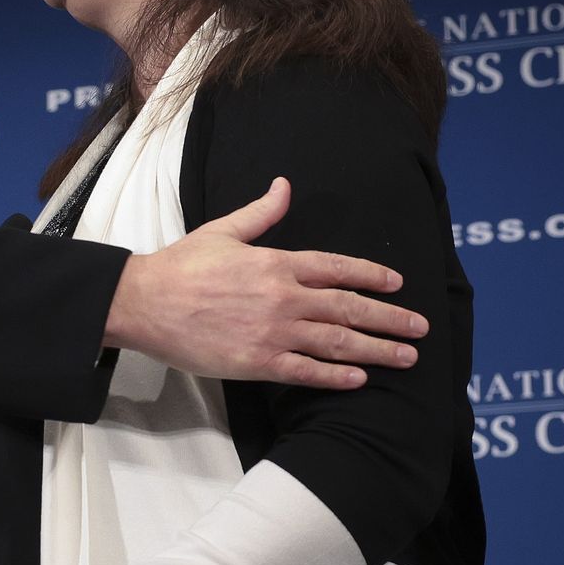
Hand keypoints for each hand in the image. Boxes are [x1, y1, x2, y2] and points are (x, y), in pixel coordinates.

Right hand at [103, 177, 425, 389]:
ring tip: (406, 356)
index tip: (397, 285)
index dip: (371, 276)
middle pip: (349, 308)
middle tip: (420, 327)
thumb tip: (284, 186)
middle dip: (390, 318)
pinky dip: (336, 376)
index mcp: (276, 263)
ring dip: (377, 350)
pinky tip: (360, 379)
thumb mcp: (222, 231)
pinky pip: (307, 372)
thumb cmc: (180, 266)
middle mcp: (282, 297)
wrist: (143, 302)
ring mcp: (272, 332)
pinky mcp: (257, 362)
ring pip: (337, 342)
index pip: (337, 268)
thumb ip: (260, 213)